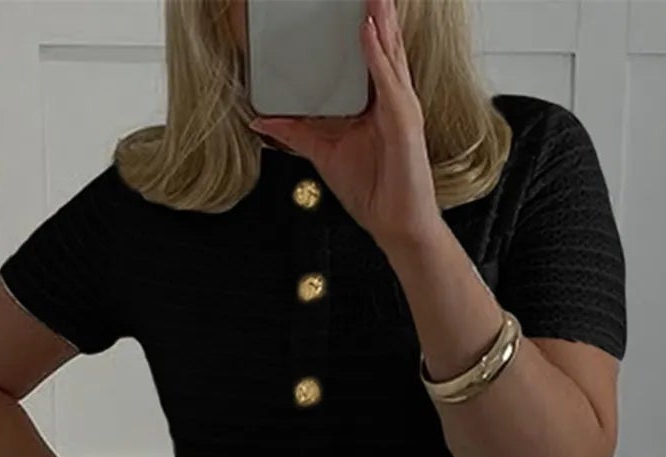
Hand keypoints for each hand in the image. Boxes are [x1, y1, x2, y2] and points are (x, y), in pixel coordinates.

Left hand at [246, 0, 438, 251]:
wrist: (396, 225)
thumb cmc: (374, 191)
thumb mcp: (324, 153)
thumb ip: (297, 132)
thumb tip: (262, 120)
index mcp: (378, 103)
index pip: (372, 55)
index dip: (365, 25)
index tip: (353, 2)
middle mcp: (393, 99)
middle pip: (385, 44)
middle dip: (376, 11)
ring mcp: (400, 108)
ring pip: (390, 52)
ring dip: (379, 19)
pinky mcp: (403, 121)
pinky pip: (387, 81)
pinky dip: (376, 54)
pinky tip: (367, 31)